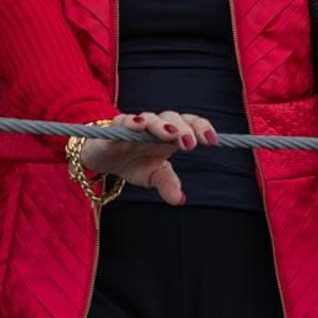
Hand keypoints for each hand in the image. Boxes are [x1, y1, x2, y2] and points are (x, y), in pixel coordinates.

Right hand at [80, 110, 215, 205]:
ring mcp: (136, 125)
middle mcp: (155, 127)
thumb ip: (167, 184)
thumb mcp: (153, 176)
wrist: (104, 158)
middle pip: (173, 118)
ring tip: (170, 134)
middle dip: (183, 129)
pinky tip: (138, 125)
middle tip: (190, 144)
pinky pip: (124, 121)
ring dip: (161, 125)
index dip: (201, 128)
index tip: (213, 141)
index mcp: (169, 136)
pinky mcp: (116, 128)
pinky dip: (131, 122)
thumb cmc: (134, 162)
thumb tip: (180, 200)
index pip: (189, 124)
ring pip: (151, 118)